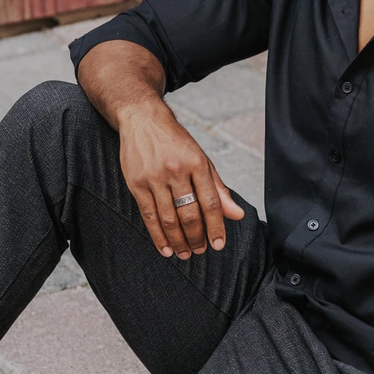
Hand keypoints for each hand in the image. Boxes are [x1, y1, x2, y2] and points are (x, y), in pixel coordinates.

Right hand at [117, 97, 244, 258]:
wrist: (142, 119)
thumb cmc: (176, 142)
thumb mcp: (201, 159)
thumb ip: (218, 189)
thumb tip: (237, 215)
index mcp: (197, 164)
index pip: (211, 202)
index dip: (216, 226)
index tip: (219, 244)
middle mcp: (176, 171)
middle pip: (190, 213)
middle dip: (197, 237)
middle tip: (201, 252)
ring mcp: (155, 178)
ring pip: (169, 218)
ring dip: (179, 241)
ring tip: (185, 255)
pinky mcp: (136, 183)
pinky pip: (148, 215)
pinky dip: (158, 236)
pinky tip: (165, 249)